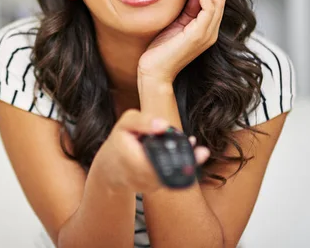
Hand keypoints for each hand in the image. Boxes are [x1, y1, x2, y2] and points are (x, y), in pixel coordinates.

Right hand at [93, 109, 210, 194]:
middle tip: (202, 152)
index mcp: (134, 160)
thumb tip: (163, 124)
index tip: (194, 147)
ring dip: (185, 164)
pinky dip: (177, 168)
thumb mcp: (124, 124)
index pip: (161, 162)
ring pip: (172, 176)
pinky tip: (182, 157)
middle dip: (188, 160)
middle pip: (172, 171)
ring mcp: (148, 186)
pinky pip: (169, 178)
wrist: (107, 169)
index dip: (181, 156)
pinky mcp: (153, 189)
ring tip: (195, 152)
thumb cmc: (118, 143)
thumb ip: (142, 121)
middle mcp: (142, 177)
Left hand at [138, 0, 225, 84]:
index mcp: (205, 30)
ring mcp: (207, 35)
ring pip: (217, 1)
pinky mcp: (199, 35)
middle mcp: (210, 33)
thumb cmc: (158, 50)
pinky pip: (209, 8)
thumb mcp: (174, 24)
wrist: (153, 71)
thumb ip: (186, 10)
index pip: (215, 2)